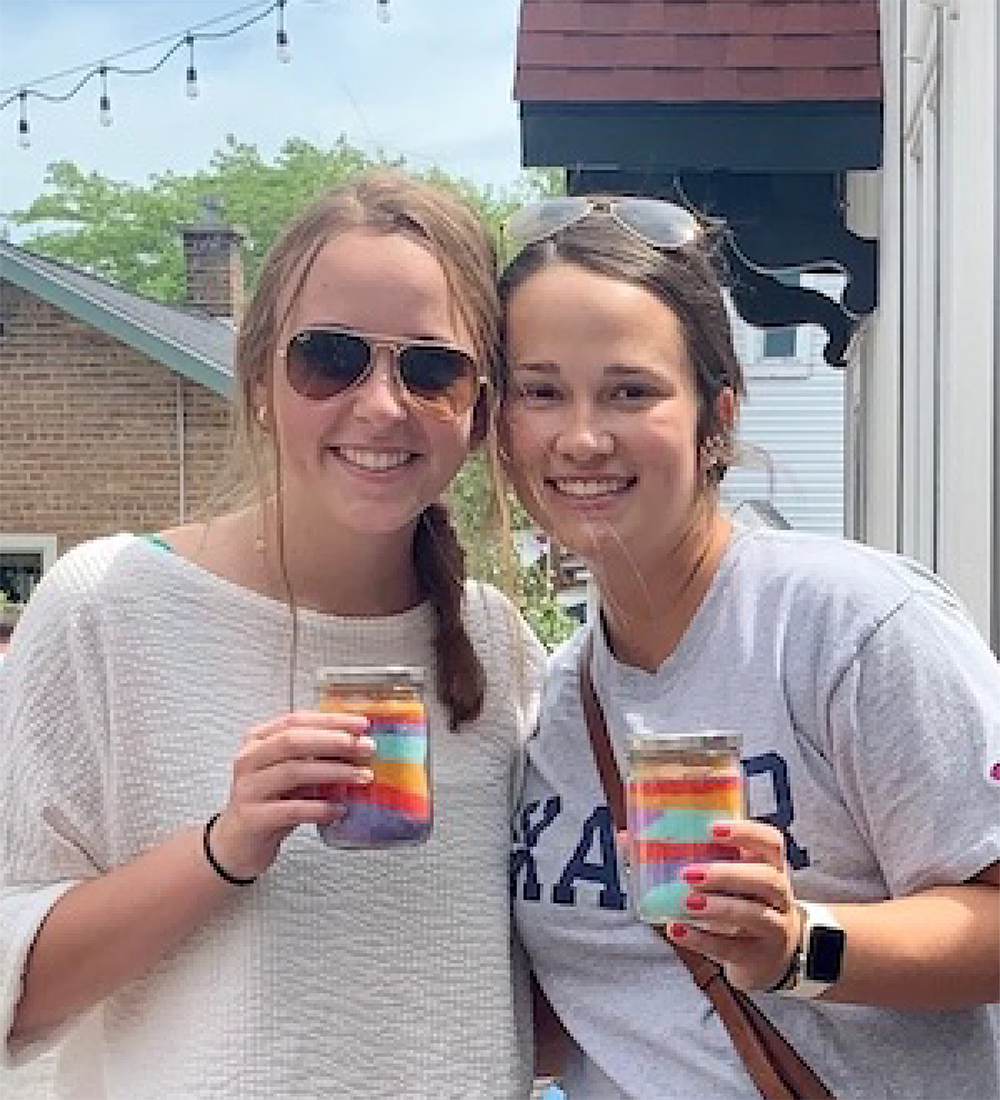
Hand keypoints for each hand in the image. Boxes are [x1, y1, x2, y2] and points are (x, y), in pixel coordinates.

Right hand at [209, 711, 374, 880]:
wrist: (237, 844)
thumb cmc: (270, 803)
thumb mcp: (293, 775)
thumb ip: (316, 758)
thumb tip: (359, 747)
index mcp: (257, 741)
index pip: (296, 721)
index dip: (330, 720)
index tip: (362, 724)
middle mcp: (248, 760)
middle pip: (293, 741)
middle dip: (334, 741)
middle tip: (366, 748)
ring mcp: (248, 789)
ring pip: (293, 772)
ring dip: (333, 772)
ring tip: (362, 777)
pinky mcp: (252, 818)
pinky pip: (291, 809)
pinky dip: (319, 808)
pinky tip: (340, 810)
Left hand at [662, 819, 800, 991]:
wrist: (769, 955)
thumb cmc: (738, 901)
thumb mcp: (722, 877)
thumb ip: (680, 855)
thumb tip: (625, 836)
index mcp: (768, 864)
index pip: (770, 841)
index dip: (744, 832)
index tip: (712, 828)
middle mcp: (778, 894)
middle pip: (764, 878)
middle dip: (727, 873)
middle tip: (688, 873)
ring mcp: (773, 927)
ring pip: (755, 914)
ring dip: (718, 907)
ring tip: (687, 903)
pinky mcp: (758, 957)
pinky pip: (732, 949)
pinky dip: (703, 940)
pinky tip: (677, 931)